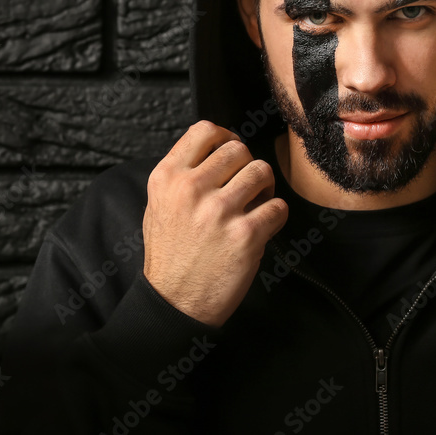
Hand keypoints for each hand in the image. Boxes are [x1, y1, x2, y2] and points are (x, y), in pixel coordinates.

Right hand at [143, 120, 288, 325]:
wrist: (173, 303)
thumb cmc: (169, 255)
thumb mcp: (157, 206)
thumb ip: (180, 175)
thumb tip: (214, 149)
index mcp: (167, 178)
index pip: (205, 130)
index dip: (225, 136)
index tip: (232, 154)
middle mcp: (191, 189)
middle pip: (238, 149)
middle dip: (247, 166)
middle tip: (246, 187)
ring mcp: (219, 211)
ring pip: (262, 171)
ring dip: (265, 188)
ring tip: (256, 205)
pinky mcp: (245, 235)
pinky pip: (278, 207)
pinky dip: (276, 216)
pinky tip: (263, 228)